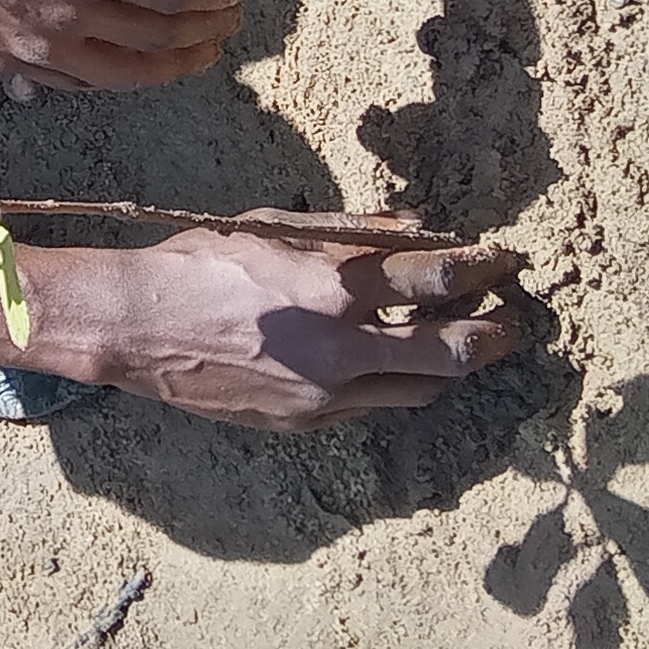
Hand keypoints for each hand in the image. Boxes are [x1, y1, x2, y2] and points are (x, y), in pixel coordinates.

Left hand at [0, 0, 241, 88]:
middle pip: (134, 70)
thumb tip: (17, 64)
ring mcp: (74, 10)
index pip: (86, 82)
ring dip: (203, 29)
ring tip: (229, 16)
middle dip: (179, 63)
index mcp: (12, 58)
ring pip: (159, 34)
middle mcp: (49, 47)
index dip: (128, 75)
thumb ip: (0, 33)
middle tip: (209, 51)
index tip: (153, 67)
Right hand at [58, 228, 530, 426]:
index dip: (483, 265)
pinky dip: (393, 379)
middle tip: (512, 318)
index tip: (503, 258)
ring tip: (459, 341)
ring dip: (452, 364)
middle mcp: (339, 347)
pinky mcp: (308, 421)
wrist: (135, 327)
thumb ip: (352, 232)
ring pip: (423, 388)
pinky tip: (386, 358)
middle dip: (496, 333)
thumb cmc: (200, 263)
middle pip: (454, 351)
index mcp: (333, 286)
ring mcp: (325, 393)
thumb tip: (416, 228)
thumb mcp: (276, 228)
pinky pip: (373, 403)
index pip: (439, 276)